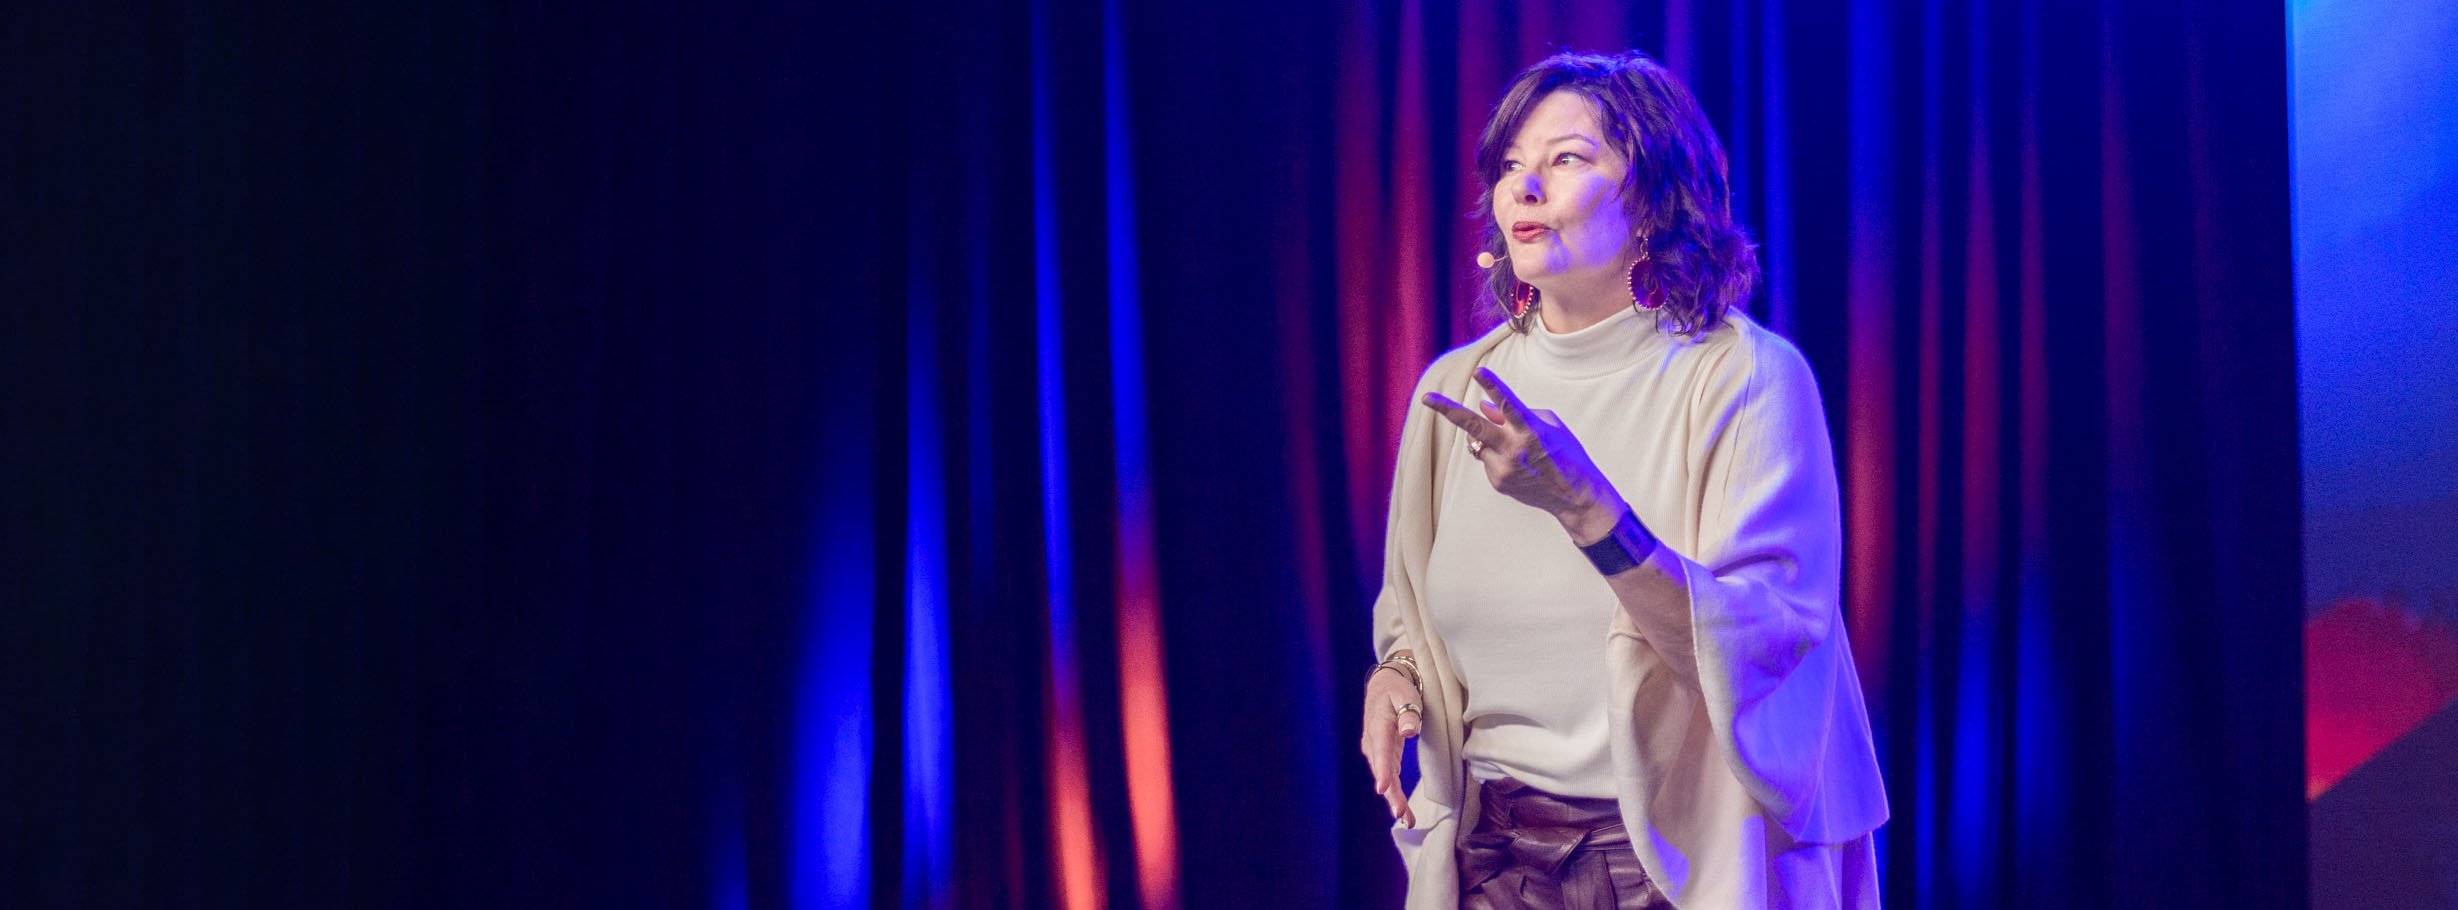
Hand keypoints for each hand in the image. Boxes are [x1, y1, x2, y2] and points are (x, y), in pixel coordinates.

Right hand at [1359, 654, 1421, 827]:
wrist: (1384, 685)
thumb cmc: (1398, 689)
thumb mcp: (1405, 695)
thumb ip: (1408, 712)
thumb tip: (1409, 731)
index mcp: (1378, 726)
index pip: (1381, 751)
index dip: (1383, 770)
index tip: (1383, 788)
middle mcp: (1373, 742)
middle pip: (1383, 771)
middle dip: (1391, 794)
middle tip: (1401, 814)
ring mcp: (1376, 750)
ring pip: (1385, 778)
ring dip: (1394, 799)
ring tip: (1407, 819)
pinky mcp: (1383, 755)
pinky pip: (1389, 777)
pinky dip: (1395, 794)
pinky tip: (1404, 811)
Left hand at [1420, 368, 1623, 540]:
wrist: (1574, 496)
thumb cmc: (1564, 452)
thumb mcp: (1547, 426)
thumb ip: (1512, 414)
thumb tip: (1482, 407)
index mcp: (1531, 431)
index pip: (1508, 404)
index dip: (1493, 386)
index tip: (1478, 371)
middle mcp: (1513, 450)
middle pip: (1473, 427)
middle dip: (1448, 410)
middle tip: (1426, 398)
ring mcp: (1503, 468)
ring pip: (1480, 442)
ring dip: (1489, 438)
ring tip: (1517, 449)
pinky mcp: (1498, 482)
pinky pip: (1488, 459)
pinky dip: (1498, 456)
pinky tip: (1520, 465)